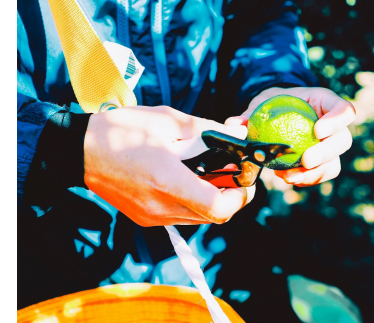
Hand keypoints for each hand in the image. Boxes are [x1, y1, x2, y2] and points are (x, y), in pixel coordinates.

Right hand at [84, 105, 254, 225]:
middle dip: (232, 196)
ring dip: (213, 199)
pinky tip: (189, 179)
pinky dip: (194, 202)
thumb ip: (207, 130)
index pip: (218, 208)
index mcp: (167, 180)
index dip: (240, 197)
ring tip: (211, 172)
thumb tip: (238, 135)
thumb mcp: (167, 120)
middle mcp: (161, 206)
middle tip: (233, 172)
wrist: (78, 150)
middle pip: (214, 216)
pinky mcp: (145, 218)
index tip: (245, 180)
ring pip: (199, 219)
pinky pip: (181, 216)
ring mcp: (152, 216)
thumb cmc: (120, 130)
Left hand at [226, 87, 355, 186]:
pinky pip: (320, 176)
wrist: (275, 116)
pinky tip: (288, 178)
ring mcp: (329, 148)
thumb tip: (232, 126)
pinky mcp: (320, 164)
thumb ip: (249, 115)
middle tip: (305, 160)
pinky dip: (305, 180)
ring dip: (314, 173)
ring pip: (334, 164)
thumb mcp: (262, 103)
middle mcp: (333, 127)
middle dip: (326, 153)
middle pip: (342, 141)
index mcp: (325, 104)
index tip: (318, 130)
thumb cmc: (273, 105)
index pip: (344, 110)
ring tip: (290, 176)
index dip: (336, 121)